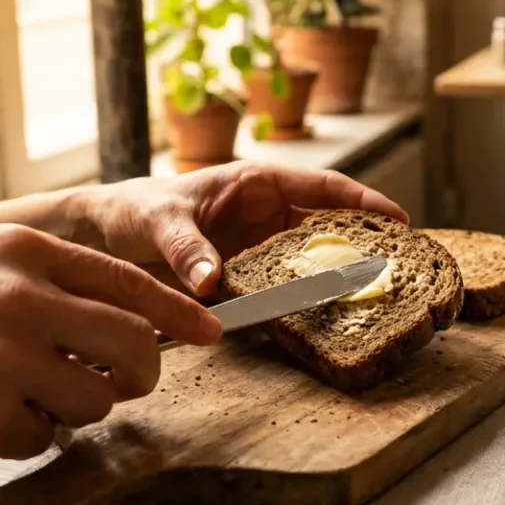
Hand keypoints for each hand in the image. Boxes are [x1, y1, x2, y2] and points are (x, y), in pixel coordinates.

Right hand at [0, 224, 219, 469]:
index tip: (211, 331)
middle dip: (138, 373)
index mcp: (22, 253)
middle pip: (133, 344)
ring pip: (96, 397)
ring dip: (68, 407)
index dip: (178, 311)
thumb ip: (45, 285)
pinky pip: (45, 435)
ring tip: (10, 393)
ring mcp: (6, 355)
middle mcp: (22, 296)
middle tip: (120, 383)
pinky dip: (21, 434)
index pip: (128, 282)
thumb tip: (122, 319)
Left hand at [78, 162, 406, 295]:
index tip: (399, 220)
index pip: (324, 187)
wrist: (105, 235)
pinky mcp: (248, 277)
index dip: (365, 203)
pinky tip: (320, 320)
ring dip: (337, 276)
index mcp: (257, 183)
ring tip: (372, 297)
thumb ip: (186, 248)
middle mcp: (267, 214)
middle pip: (330, 226)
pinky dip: (302, 301)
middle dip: (364, 243)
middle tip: (398, 267)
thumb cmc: (135, 210)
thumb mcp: (159, 221)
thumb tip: (211, 281)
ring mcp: (260, 247)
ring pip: (312, 260)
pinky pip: (284, 288)